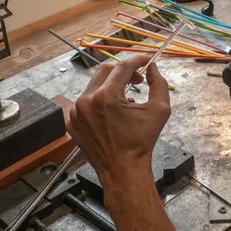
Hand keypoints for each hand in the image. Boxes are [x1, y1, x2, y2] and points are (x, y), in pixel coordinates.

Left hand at [68, 54, 170, 190]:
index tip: (146, 60)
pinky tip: (110, 112)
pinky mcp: (71, 121)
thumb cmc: (141, 143)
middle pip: (106, 71)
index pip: (123, 67)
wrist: (123, 170)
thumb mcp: (159, 111)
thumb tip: (152, 68)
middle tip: (138, 79)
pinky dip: (98, 101)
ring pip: (94, 86)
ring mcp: (75, 112)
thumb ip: (158, 84)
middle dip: (124, 71)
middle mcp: (86, 101)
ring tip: (125, 99)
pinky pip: (84, 101)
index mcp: (106, 97)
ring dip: (110, 86)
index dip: (137, 60)